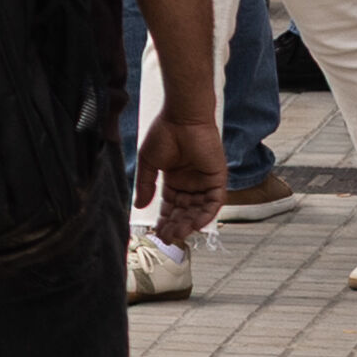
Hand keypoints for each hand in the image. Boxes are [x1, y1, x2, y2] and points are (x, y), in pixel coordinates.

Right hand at [140, 103, 226, 245]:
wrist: (181, 118)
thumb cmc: (163, 134)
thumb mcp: (148, 162)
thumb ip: (146, 185)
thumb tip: (139, 206)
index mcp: (174, 180)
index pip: (170, 206)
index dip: (164, 219)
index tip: (157, 232)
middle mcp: (190, 183)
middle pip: (184, 211)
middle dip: (176, 225)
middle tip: (167, 238)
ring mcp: (204, 182)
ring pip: (198, 210)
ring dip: (189, 223)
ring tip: (178, 235)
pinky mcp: (217, 179)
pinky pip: (214, 202)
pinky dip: (206, 214)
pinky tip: (195, 224)